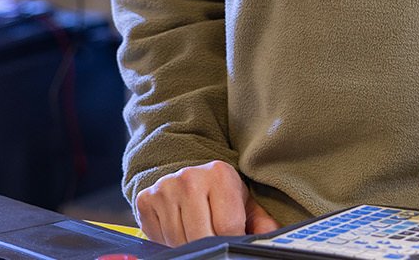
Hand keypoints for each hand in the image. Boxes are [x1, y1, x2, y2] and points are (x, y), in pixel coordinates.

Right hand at [135, 160, 279, 244]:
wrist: (184, 171)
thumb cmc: (219, 192)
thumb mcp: (243, 201)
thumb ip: (260, 221)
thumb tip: (272, 237)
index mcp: (219, 175)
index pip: (228, 228)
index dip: (232, 240)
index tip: (233, 239)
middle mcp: (189, 178)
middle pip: (201, 237)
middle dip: (210, 245)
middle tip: (214, 240)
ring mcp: (165, 189)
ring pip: (179, 241)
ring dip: (190, 246)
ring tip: (198, 234)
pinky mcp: (146, 200)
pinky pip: (159, 238)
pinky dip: (169, 241)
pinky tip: (179, 229)